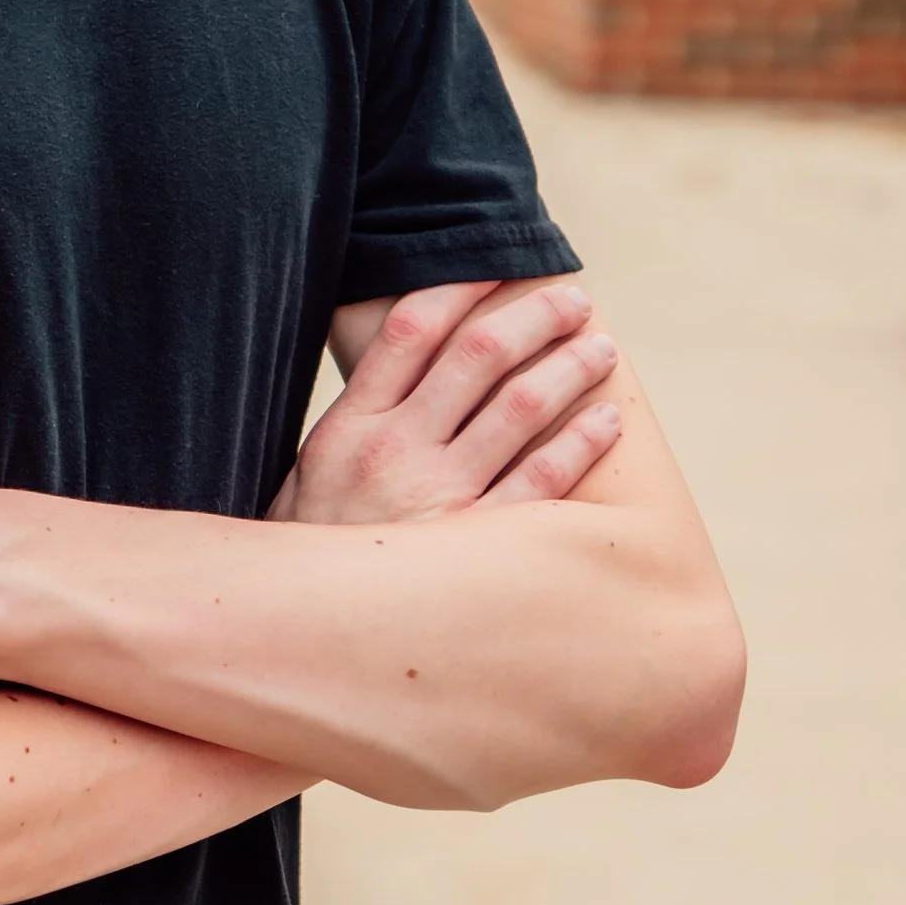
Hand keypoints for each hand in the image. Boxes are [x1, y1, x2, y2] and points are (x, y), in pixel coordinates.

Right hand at [272, 279, 621, 530]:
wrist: (298, 635)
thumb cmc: (313, 552)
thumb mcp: (309, 475)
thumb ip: (356, 423)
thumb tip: (401, 368)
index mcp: (350, 425)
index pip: (412, 329)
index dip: (460, 289)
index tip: (496, 270)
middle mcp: (394, 449)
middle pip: (478, 355)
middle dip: (534, 318)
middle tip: (572, 302)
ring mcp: (438, 494)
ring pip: (520, 406)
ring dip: (570, 369)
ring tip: (600, 351)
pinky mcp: (476, 543)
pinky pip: (542, 479)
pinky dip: (581, 443)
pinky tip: (607, 423)